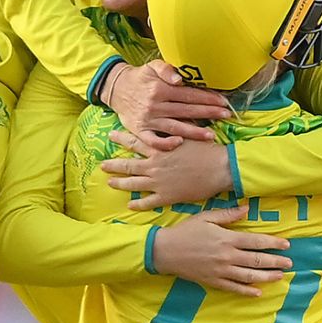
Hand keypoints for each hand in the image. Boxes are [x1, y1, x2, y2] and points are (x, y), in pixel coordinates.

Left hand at [103, 132, 232, 207]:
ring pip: (134, 184)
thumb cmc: (207, 148)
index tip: (110, 136)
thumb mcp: (189, 132)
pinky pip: (148, 202)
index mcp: (159, 149)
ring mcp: (158, 182)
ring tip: (109, 183)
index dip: (121, 139)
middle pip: (128, 165)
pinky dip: (137, 204)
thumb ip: (175, 128)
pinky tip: (130, 205)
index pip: (135, 142)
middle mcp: (154, 165)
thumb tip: (170, 117)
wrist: (219, 168)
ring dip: (120, 183)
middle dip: (113, 165)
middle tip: (102, 164)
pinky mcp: (166, 196)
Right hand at [104, 58, 230, 141]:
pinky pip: (153, 140)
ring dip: (194, 132)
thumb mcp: (152, 66)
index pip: (189, 95)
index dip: (207, 98)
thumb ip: (166, 69)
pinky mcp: (140, 131)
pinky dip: (165, 143)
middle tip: (225, 116)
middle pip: (187, 111)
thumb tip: (180, 79)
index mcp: (160, 89)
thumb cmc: (139, 77)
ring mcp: (148, 120)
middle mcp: (155, 105)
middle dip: (208, 113)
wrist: (116, 89)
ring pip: (175, 127)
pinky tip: (180, 144)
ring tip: (211, 136)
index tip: (223, 102)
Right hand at [152, 208, 290, 295]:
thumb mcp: (206, 217)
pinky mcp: (213, 281)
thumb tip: (247, 208)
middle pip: (257, 260)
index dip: (273, 243)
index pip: (256, 242)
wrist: (165, 251)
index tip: (286, 245)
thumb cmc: (186, 231)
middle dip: (275, 261)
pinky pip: (234, 288)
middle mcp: (227, 256)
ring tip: (279, 276)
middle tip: (289, 263)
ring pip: (249, 276)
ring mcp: (221, 271)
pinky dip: (247, 291)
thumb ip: (228, 214)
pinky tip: (258, 292)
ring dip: (266, 276)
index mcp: (227, 238)